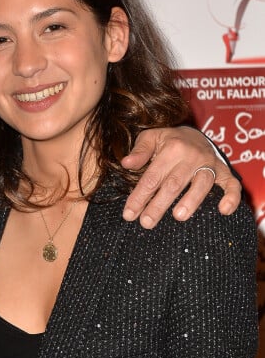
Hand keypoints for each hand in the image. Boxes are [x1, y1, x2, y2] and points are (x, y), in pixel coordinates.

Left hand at [121, 126, 241, 228]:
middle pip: (174, 184)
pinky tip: (223, 211)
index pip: (152, 177)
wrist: (196, 134)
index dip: (139, 196)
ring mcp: (210, 164)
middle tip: (146, 223)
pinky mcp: (224, 172)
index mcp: (172, 149)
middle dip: (159, 205)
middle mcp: (192, 156)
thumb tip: (126, 163)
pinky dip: (231, 197)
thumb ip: (139, 151)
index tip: (129, 214)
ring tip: (178, 217)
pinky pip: (231, 184)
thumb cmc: (168, 141)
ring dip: (191, 201)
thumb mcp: (151, 138)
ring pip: (201, 185)